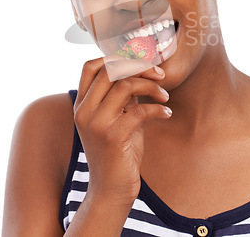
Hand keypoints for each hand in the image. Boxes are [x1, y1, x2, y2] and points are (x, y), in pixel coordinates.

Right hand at [73, 55, 171, 205]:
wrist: (110, 191)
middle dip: (140, 67)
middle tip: (159, 75)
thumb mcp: (117, 119)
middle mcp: (84, 111)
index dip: (116, 57)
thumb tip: (140, 71)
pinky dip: (158, 109)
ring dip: (151, 87)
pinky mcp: (112, 137)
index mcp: (82, 104)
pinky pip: (140, 110)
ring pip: (125, 85)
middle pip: (110, 70)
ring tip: (165, 97)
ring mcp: (95, 124)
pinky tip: (167, 114)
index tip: (140, 63)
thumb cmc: (117, 153)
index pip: (91, 66)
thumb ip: (122, 96)